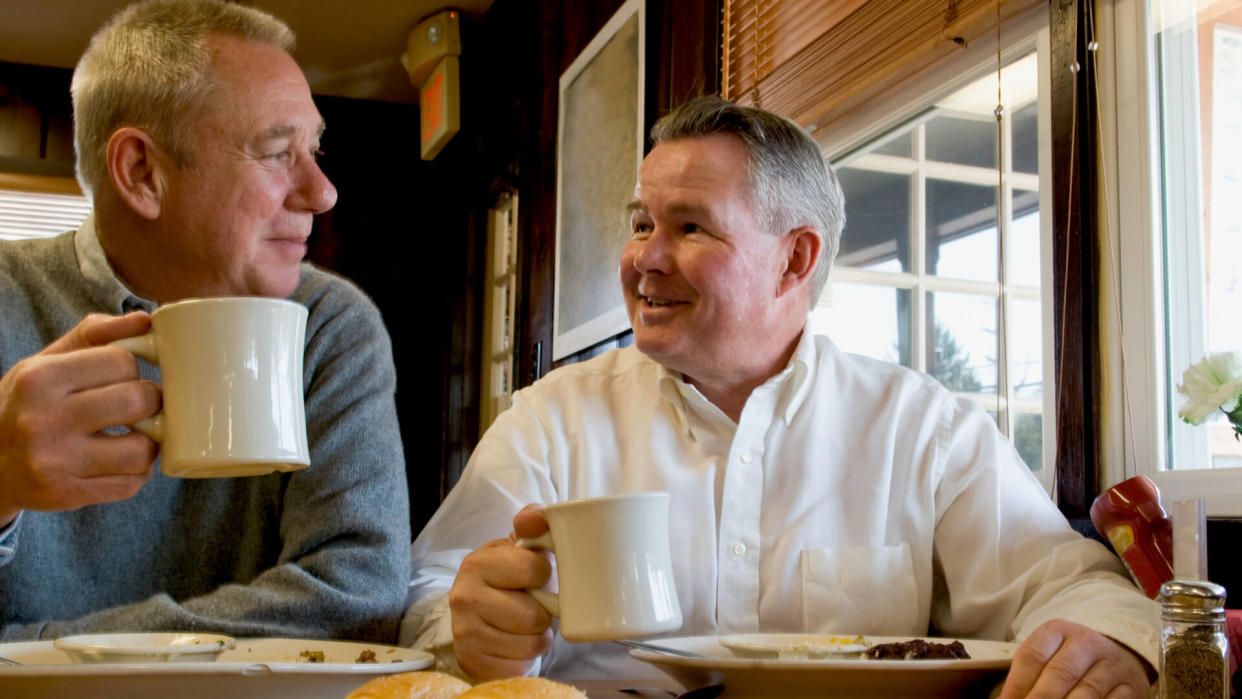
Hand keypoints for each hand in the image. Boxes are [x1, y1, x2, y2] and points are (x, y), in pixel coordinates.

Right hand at [0, 312, 160, 525]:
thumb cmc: (29, 404)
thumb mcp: (47, 363)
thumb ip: (96, 335)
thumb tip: (146, 320)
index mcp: (39, 379)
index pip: (121, 361)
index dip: (132, 368)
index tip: (125, 377)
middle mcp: (43, 421)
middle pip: (138, 400)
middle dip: (151, 401)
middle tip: (141, 405)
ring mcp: (55, 463)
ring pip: (143, 449)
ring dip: (149, 442)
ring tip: (134, 434)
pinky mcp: (67, 495)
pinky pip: (132, 484)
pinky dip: (136, 472)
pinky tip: (120, 460)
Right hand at [449, 504, 554, 680]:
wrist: (481, 616)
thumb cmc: (509, 577)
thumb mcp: (518, 546)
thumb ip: (532, 522)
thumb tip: (538, 519)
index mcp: (477, 563)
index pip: (534, 570)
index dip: (545, 574)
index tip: (535, 576)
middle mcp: (463, 597)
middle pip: (534, 615)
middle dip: (543, 612)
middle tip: (532, 604)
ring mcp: (465, 633)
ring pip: (530, 643)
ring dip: (537, 637)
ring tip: (525, 625)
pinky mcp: (473, 662)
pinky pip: (520, 666)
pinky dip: (525, 658)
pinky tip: (514, 644)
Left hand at [998, 619, 1151, 697]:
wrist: (1118, 658)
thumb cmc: (1070, 661)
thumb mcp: (1047, 658)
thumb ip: (1026, 679)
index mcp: (1057, 630)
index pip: (1032, 656)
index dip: (1017, 685)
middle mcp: (1087, 642)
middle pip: (1060, 673)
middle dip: (1041, 698)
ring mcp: (1112, 664)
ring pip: (1087, 692)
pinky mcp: (1132, 687)